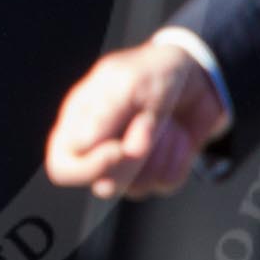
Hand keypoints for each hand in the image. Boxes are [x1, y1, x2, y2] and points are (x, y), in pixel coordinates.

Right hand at [44, 41, 227, 199]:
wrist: (196, 73)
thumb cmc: (153, 71)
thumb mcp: (129, 81)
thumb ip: (104, 112)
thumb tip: (80, 144)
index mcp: (79, 122)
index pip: (63, 167)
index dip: (90, 167)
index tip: (119, 148)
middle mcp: (99, 148)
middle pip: (102, 186)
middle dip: (132, 164)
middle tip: (151, 129)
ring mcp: (128, 163)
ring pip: (137, 189)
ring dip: (160, 155)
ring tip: (166, 121)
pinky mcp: (158, 171)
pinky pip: (166, 183)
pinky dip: (180, 159)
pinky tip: (179, 134)